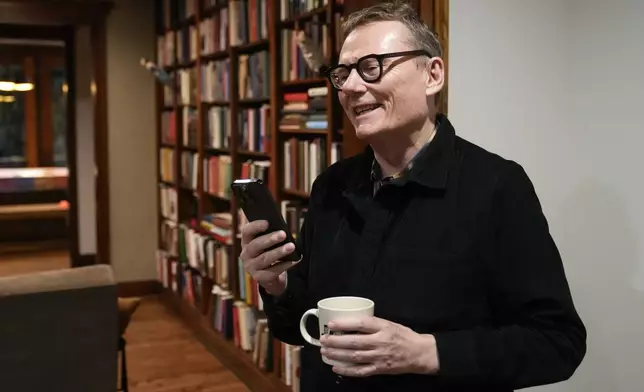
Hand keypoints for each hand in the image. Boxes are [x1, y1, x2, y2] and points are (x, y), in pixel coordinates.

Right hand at [239, 220, 296, 295]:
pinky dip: (284, 265)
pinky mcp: (259, 278)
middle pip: (256, 245)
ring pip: (265, 258)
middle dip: (270, 239)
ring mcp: (251, 267)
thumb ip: (270, 235)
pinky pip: (273, 271)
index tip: (267, 222)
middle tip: (283, 234)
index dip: (255, 226)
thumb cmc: (269, 254)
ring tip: (291, 247)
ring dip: (279, 252)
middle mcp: (245, 254)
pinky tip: (293, 261)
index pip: (246, 231)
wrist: (269, 277)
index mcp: (246, 242)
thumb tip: (281, 228)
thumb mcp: (267, 244)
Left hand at [319, 316, 438, 376]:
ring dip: (338, 354)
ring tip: (325, 351)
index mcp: (383, 327)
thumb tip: (351, 321)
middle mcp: (380, 342)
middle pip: (354, 341)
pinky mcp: (380, 369)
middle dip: (336, 341)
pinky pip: (361, 371)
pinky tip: (336, 367)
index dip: (344, 323)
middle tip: (323, 339)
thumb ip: (372, 324)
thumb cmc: (403, 336)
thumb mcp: (389, 323)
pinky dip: (347, 370)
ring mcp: (379, 357)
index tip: (331, 324)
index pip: (361, 323)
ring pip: (354, 356)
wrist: (420, 353)